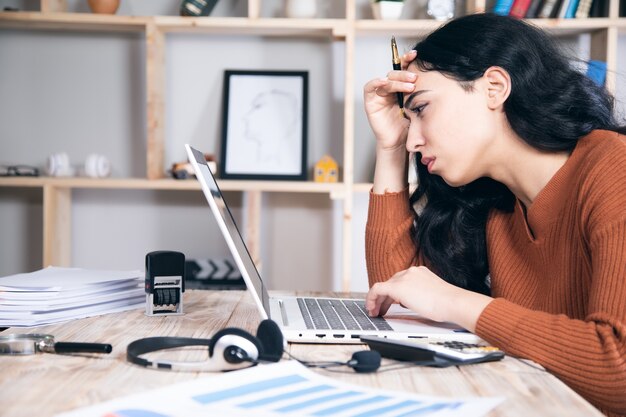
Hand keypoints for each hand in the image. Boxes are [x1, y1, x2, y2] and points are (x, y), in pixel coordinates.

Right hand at [363, 50, 416, 151]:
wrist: (399, 141)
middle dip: (405, 73)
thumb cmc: (410, 125)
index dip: (407, 59)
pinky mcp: (370, 101)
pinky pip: (369, 87)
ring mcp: (380, 94)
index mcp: (401, 86)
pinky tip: (384, 82)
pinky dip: (375, 82)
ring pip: (386, 79)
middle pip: (395, 73)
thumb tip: (435, 76)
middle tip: (415, 78)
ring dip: (396, 80)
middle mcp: (390, 88)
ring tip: (409, 86)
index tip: (417, 55)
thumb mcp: (418, 105)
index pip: (403, 68)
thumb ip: (420, 92)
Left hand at [365, 266, 492, 331]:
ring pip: (383, 287)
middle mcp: (410, 272)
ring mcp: (404, 278)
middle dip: (383, 299)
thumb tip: (410, 303)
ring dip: (377, 300)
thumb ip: (419, 295)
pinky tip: (372, 308)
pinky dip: (372, 298)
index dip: (392, 294)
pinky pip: (377, 289)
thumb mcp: (432, 295)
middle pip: (391, 284)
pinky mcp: (397, 286)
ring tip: (374, 311)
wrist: (452, 302)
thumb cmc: (448, 304)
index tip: (390, 303)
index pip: (401, 281)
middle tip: (379, 310)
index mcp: (420, 273)